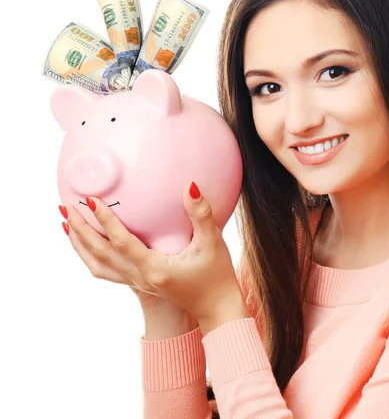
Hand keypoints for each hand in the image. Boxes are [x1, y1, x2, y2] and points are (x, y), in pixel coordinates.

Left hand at [60, 182, 248, 332]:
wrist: (217, 307)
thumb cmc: (217, 276)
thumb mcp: (212, 243)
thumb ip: (200, 214)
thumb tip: (188, 187)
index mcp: (154, 268)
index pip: (121, 241)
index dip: (105, 219)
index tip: (90, 199)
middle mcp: (141, 277)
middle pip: (100, 254)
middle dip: (81, 230)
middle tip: (65, 207)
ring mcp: (138, 282)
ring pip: (98, 265)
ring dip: (80, 245)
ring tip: (66, 224)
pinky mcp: (141, 283)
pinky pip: (107, 271)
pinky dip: (91, 257)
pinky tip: (89, 245)